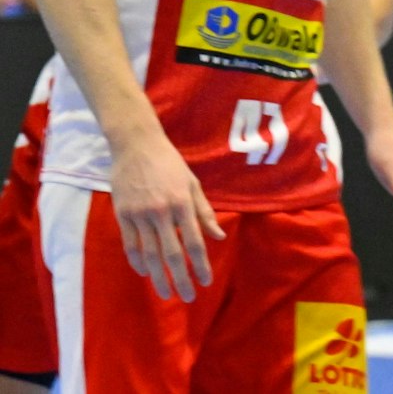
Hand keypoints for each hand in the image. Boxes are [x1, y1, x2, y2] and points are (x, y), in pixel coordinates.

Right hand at [108, 133, 224, 301]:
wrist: (136, 146)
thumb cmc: (171, 164)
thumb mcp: (193, 184)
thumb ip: (204, 212)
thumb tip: (218, 237)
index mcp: (182, 204)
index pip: (194, 242)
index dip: (200, 264)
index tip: (206, 282)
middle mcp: (161, 212)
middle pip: (171, 254)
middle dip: (180, 279)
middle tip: (188, 297)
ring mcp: (139, 214)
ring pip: (148, 254)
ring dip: (158, 277)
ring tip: (166, 293)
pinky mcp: (122, 214)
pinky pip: (130, 244)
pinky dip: (138, 262)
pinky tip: (146, 273)